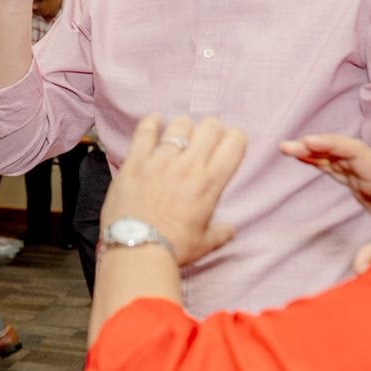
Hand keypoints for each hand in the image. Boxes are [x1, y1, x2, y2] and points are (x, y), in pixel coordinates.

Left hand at [99, 116, 247, 266]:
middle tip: (206, 138)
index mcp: (211, 182)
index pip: (234, 143)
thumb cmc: (174, 248)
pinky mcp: (135, 162)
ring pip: (179, 125)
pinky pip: (145, 131)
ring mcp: (160, 161)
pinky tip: (155, 121)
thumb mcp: (205, 243)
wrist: (137, 249)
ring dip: (184, 127)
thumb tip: (229, 230)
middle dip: (212, 129)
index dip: (236, 138)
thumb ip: (220, 233)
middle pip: (209, 127)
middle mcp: (189, 165)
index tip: (230, 142)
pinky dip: (151, 123)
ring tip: (180, 134)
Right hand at [280, 132, 370, 270]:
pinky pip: (339, 168)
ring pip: (339, 158)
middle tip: (287, 147)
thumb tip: (361, 269)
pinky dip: (321, 162)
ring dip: (314, 152)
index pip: (357, 155)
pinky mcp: (364, 185)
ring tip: (287, 149)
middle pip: (344, 151)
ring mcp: (370, 178)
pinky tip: (304, 158)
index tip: (308, 143)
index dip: (333, 146)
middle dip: (316, 146)